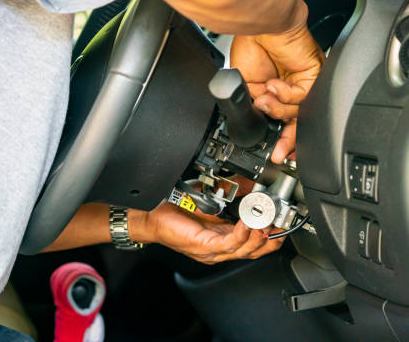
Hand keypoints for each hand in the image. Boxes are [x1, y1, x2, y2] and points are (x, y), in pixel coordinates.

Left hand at [131, 201, 283, 264]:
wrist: (152, 215)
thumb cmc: (177, 210)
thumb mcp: (213, 199)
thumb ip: (233, 193)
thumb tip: (252, 184)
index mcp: (224, 238)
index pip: (254, 244)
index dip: (271, 237)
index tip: (282, 224)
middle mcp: (220, 248)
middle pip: (255, 251)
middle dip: (271, 240)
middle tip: (281, 227)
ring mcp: (213, 251)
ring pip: (245, 250)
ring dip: (260, 238)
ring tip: (268, 225)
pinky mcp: (204, 247)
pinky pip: (229, 244)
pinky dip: (242, 235)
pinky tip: (249, 225)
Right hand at [230, 0, 324, 162]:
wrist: (258, 26)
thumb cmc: (250, 46)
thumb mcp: (245, 85)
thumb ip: (255, 106)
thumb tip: (259, 121)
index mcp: (275, 92)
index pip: (282, 121)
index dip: (280, 139)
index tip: (274, 153)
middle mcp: (292, 89)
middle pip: (298, 123)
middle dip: (288, 140)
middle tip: (279, 151)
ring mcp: (303, 83)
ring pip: (300, 112)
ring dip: (277, 109)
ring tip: (262, 98)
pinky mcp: (313, 75)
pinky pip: (302, 97)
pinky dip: (284, 94)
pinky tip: (273, 84)